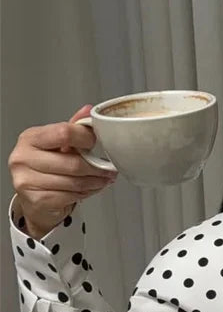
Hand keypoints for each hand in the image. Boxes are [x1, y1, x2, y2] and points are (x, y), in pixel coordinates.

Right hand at [7, 104, 117, 238]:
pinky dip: (86, 194)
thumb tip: (88, 111)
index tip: (95, 143)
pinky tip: (90, 189)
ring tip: (103, 180)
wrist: (34, 199)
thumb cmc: (45, 169)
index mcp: (30, 138)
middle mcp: (24, 158)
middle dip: (96, 168)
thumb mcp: (56, 145)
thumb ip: (72, 128)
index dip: (85, 138)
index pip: (64, 133)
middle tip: (108, 169)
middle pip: (72, 163)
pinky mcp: (37, 200)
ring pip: (74, 182)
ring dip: (95, 182)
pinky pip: (70, 197)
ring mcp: (27, 180)